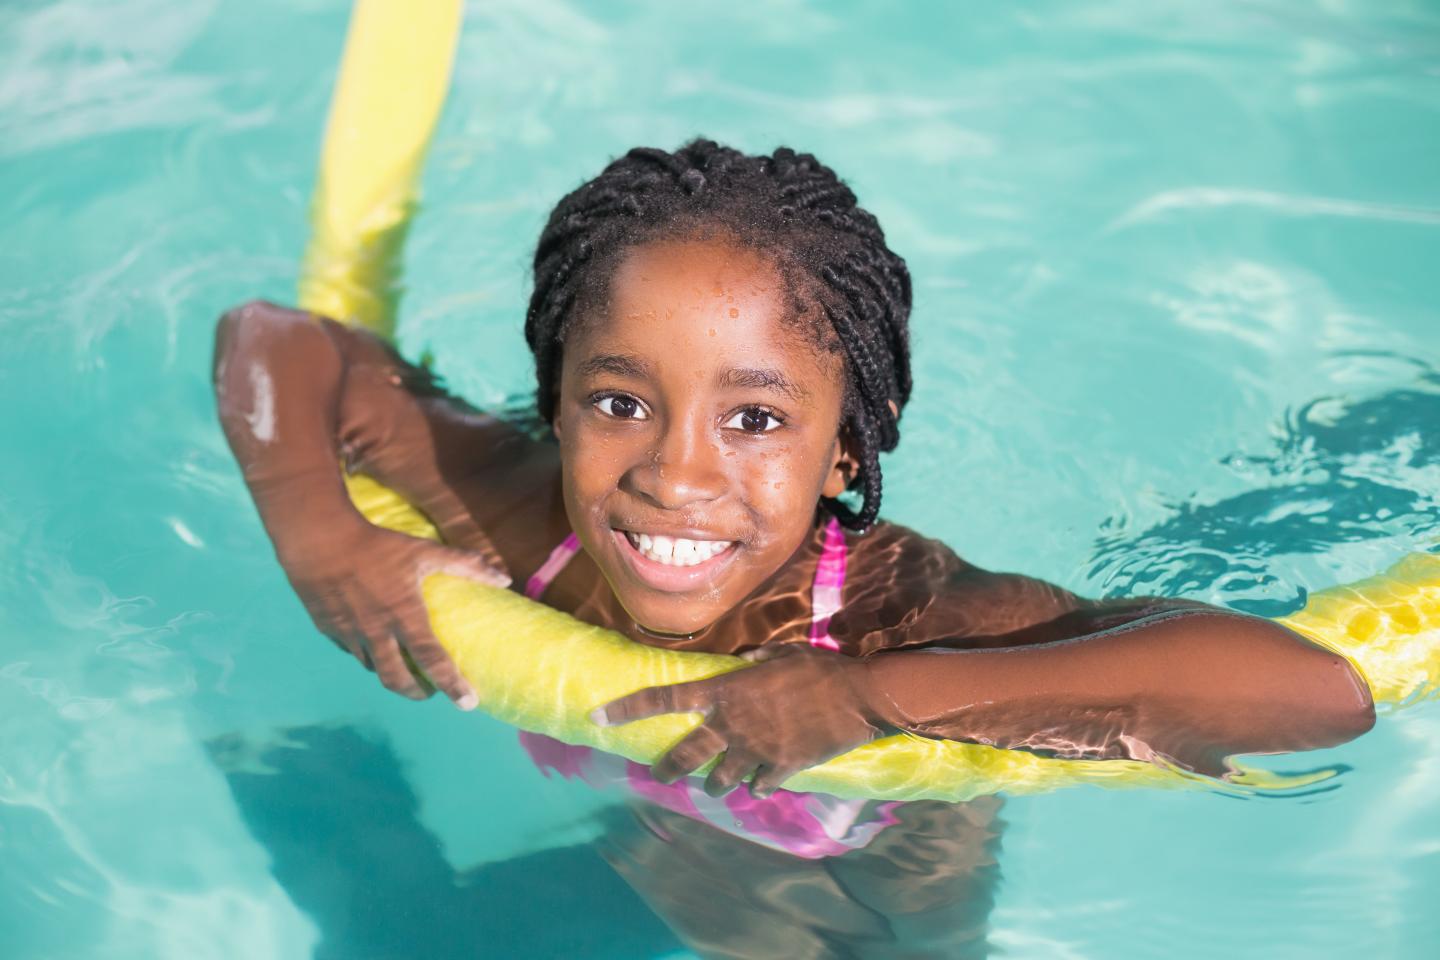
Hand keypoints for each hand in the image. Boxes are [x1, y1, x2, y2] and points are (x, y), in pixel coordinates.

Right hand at [278, 516, 509, 706]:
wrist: (319, 540)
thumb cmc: (377, 545)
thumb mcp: (424, 551)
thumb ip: (464, 564)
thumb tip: (504, 578)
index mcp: (404, 615)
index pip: (432, 660)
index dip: (452, 685)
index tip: (468, 704)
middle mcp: (376, 632)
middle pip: (397, 680)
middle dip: (417, 693)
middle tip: (431, 692)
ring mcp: (349, 635)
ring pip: (374, 668)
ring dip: (392, 674)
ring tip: (406, 669)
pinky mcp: (329, 630)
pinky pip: (352, 652)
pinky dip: (368, 654)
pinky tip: (375, 644)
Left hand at [594, 644, 885, 797]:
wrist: (857, 697)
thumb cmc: (819, 669)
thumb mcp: (781, 652)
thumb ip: (755, 659)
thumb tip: (743, 661)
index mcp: (725, 691)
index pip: (664, 698)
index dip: (626, 708)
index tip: (597, 718)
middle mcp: (731, 723)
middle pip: (685, 755)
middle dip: (666, 768)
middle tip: (658, 774)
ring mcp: (754, 749)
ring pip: (719, 778)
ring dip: (717, 781)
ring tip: (719, 781)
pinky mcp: (780, 768)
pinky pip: (758, 786)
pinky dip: (757, 785)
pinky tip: (762, 781)